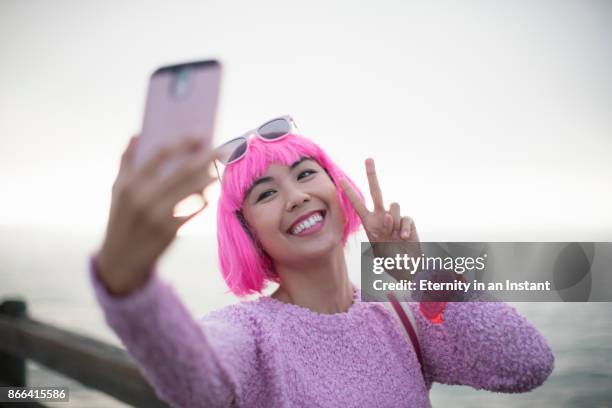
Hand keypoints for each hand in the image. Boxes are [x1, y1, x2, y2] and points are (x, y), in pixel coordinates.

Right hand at [95, 134, 220, 294]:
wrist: (120, 262)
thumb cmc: (120, 219)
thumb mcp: (116, 190)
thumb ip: (126, 161)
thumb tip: (137, 134)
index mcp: (130, 184)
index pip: (160, 154)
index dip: (183, 142)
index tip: (200, 133)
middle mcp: (144, 198)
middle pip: (183, 170)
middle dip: (206, 156)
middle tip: (222, 147)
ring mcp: (159, 216)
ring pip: (193, 190)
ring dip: (209, 176)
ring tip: (218, 167)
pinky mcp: (171, 231)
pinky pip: (195, 209)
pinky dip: (204, 197)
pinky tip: (209, 190)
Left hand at [340, 158, 420, 280]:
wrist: (406, 267)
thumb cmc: (388, 259)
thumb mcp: (378, 246)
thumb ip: (381, 228)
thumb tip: (387, 213)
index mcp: (369, 222)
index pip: (357, 204)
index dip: (349, 192)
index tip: (338, 179)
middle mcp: (381, 216)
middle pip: (376, 191)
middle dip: (372, 175)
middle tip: (368, 159)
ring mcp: (395, 218)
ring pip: (393, 207)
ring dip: (392, 221)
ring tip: (393, 235)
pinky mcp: (407, 221)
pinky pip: (405, 219)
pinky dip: (404, 229)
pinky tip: (404, 238)